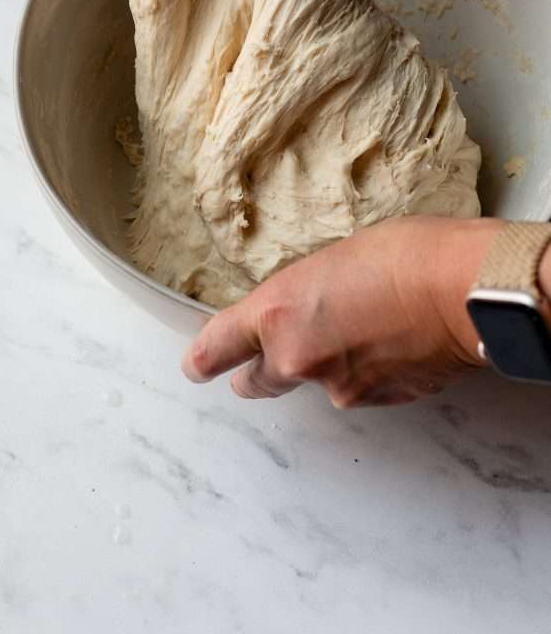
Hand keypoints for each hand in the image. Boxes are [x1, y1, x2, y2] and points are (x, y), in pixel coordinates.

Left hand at [182, 216, 502, 406]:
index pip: (218, 347)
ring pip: (313, 385)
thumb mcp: (329, 259)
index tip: (196, 367)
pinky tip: (390, 342)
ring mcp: (336, 387)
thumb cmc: (402, 254)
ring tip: (363, 326)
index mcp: (276, 313)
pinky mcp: (375, 402)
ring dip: (324, 366)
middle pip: (256, 383)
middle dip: (262, 370)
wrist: (461, 290)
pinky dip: (364, 374)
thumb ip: (302, 295)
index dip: (204, 359)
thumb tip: (305, 309)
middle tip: (282, 351)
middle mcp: (295, 358)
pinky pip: (356, 391)